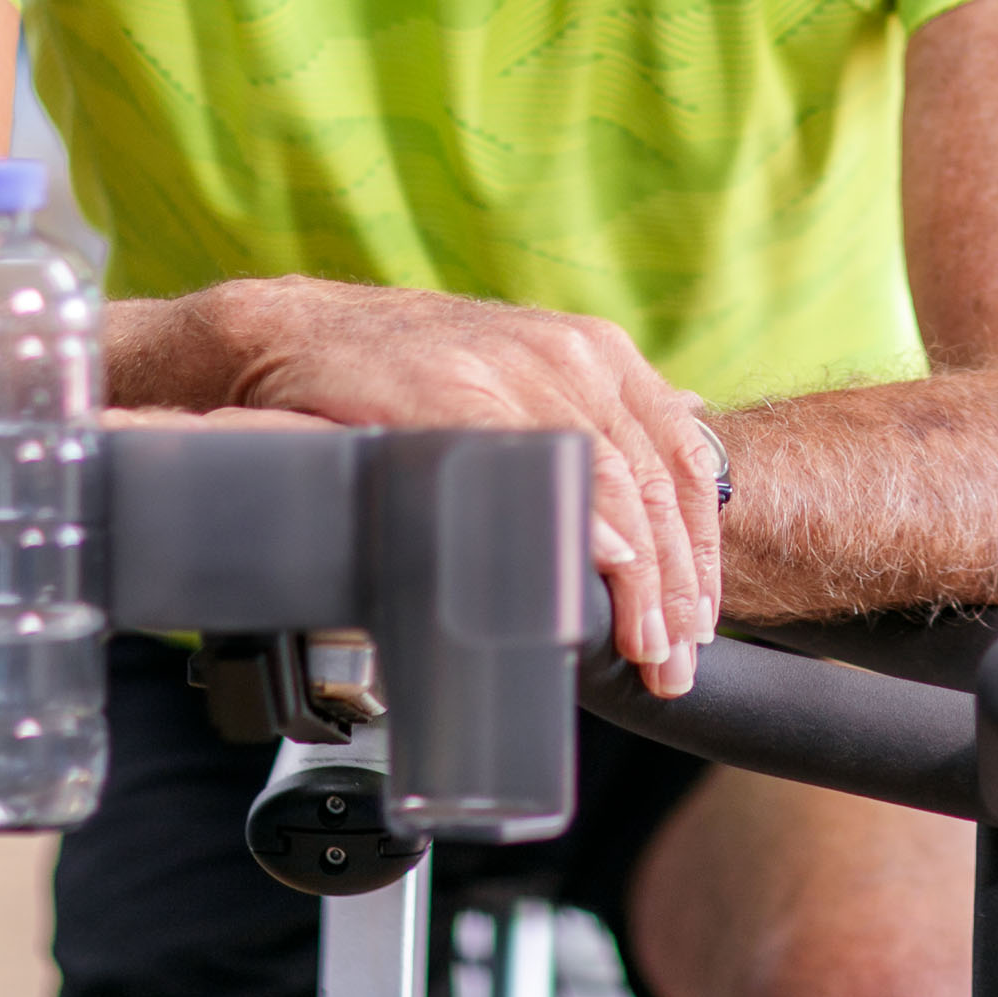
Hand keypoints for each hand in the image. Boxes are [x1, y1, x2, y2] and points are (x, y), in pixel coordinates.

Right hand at [205, 278, 721, 696]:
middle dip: (675, 585)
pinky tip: (590, 576)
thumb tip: (694, 418)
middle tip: (677, 661)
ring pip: (609, 482)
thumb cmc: (410, 367)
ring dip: (637, 579)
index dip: (701, 548)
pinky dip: (573, 525)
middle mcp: (570, 354)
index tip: (703, 620)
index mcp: (598, 353)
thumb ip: (600, 403)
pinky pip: (534, 464)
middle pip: (653, 483)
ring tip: (643, 647)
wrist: (293, 335)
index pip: (682, 458)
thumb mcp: (526, 366)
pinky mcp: (454, 392)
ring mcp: (514, 370)